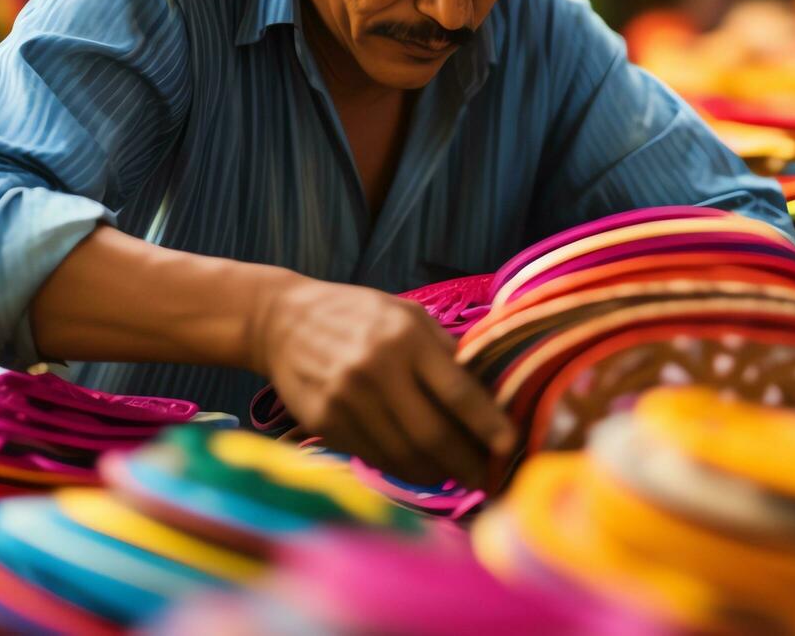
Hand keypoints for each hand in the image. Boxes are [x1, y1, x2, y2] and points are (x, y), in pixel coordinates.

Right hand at [251, 276, 514, 488]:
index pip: (457, 391)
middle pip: (433, 435)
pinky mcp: (324, 422)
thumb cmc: (358, 315)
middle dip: (468, 465)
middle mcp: (376, 369)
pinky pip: (375, 457)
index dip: (488, 425)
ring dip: (438, 473)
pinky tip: (421, 467)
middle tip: (490, 480)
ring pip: (404, 455)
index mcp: (405, 337)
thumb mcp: (407, 315)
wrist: (282, 322)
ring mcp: (346, 399)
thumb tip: (491, 396)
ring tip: (459, 475)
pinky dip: (404, 469)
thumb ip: (445, 351)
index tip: (511, 448)